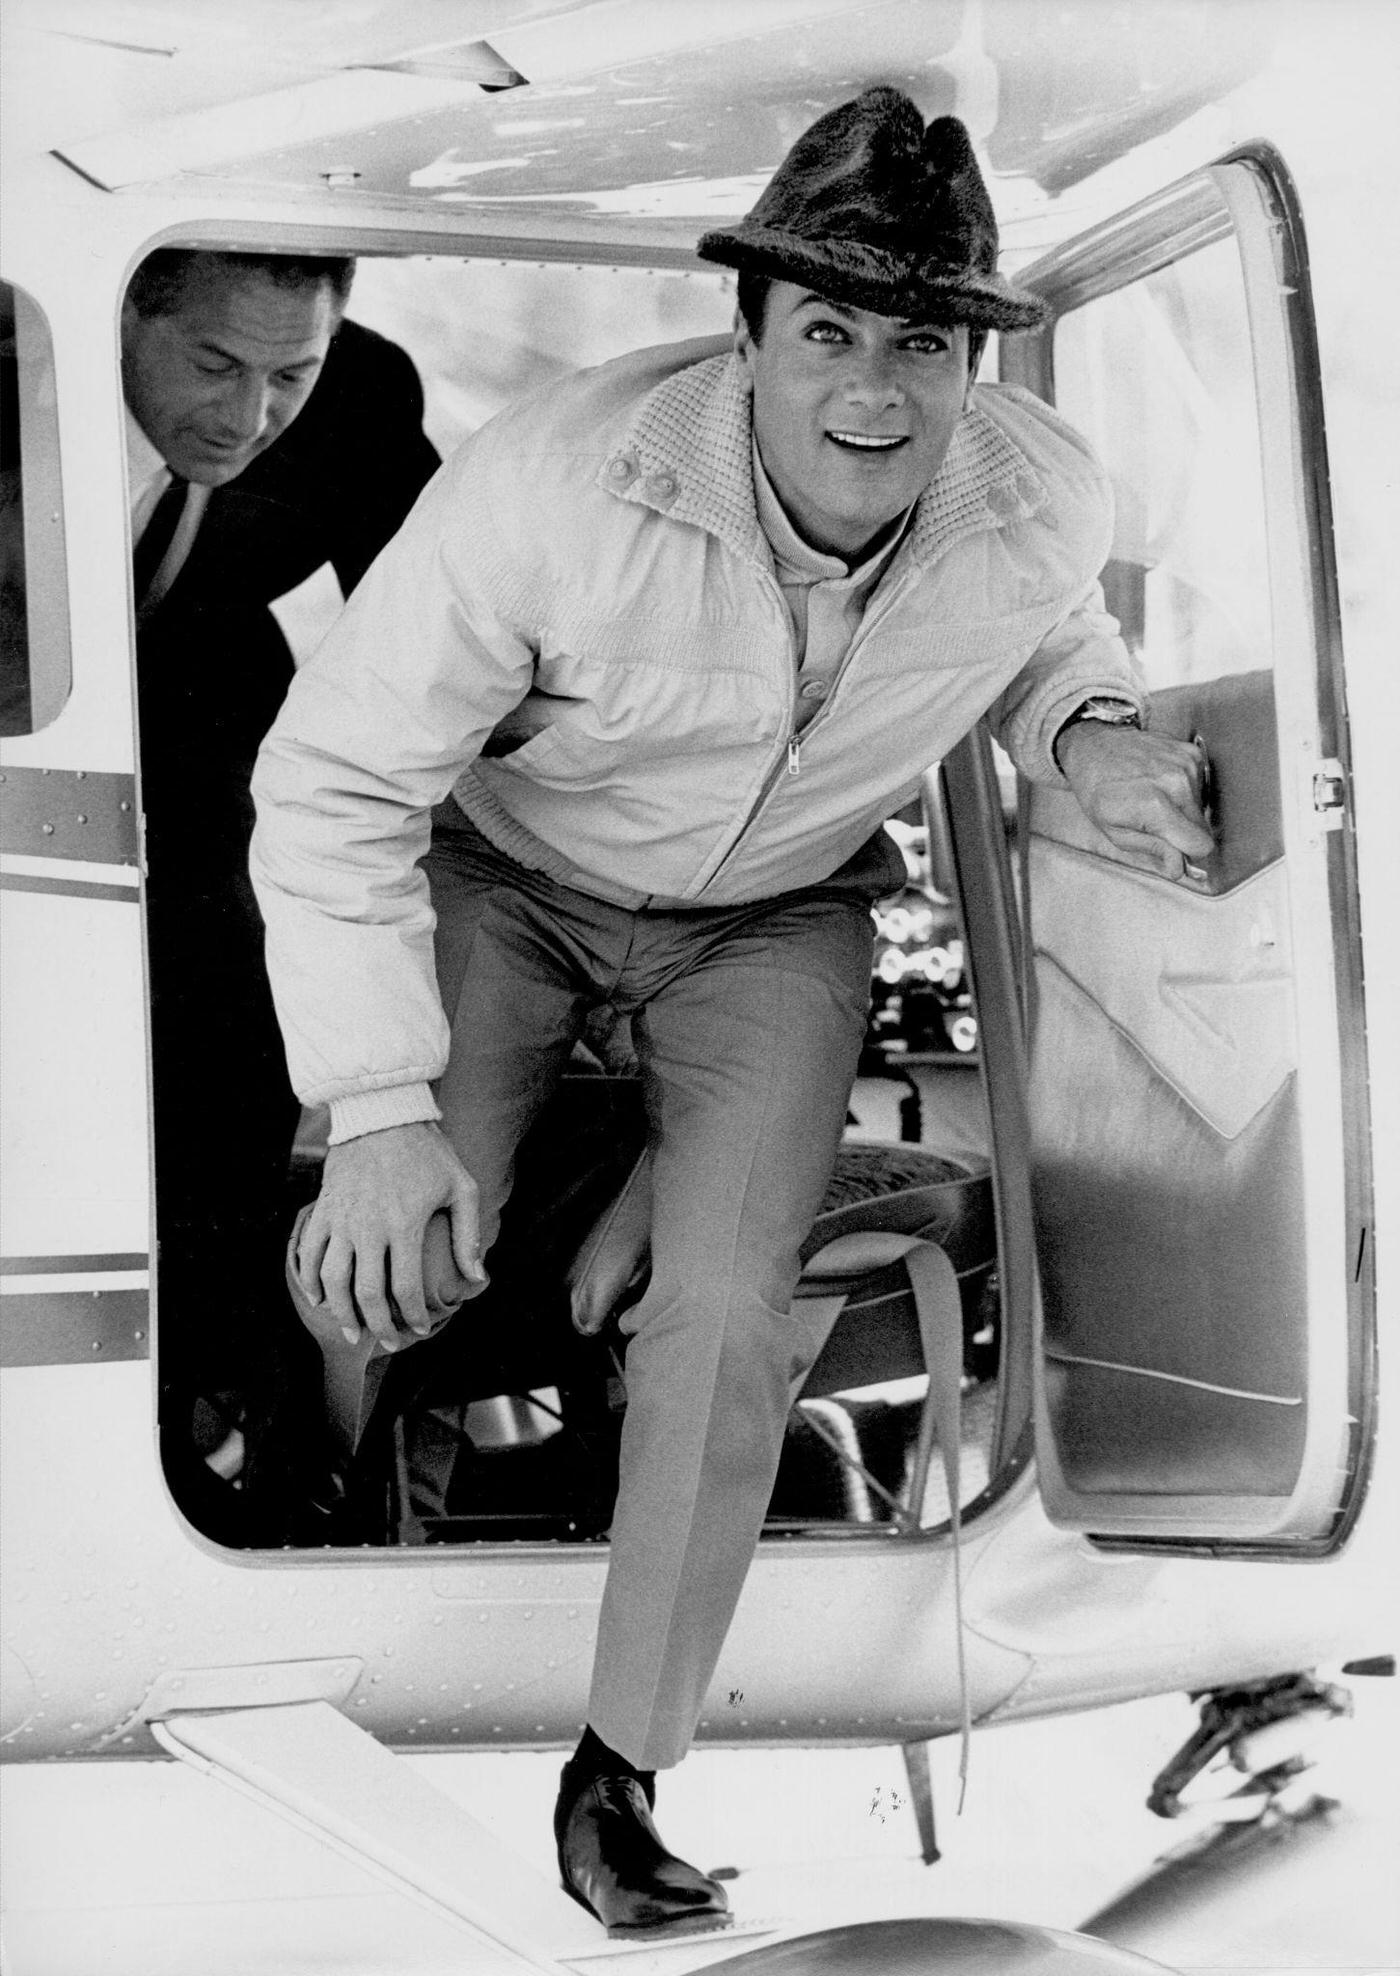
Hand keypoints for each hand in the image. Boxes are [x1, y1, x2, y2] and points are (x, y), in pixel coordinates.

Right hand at [294, 1122, 486, 1349]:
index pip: (405, 1288)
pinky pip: (309, 1252)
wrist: (383, 1114)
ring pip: (333, 1279)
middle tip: (388, 1342)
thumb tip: (477, 1278)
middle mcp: (368, 1227)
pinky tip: (318, 1298)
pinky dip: (310, 1279)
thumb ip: (468, 1235)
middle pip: (367, 1293)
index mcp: (404, 1225)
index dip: (411, 1317)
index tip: (419, 1330)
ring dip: (340, 1311)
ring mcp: (341, 1219)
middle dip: (378, 1325)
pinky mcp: (324, 1209)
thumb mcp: (461, 1187)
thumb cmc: (428, 1151)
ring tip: (351, 1330)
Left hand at [1057, 723, 1215, 879]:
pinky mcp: (1191, 752)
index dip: (1188, 854)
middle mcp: (1176, 782)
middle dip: (1183, 832)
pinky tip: (1160, 782)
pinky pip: (1200, 785)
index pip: (1200, 844)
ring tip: (1153, 797)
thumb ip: (1152, 850)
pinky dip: (1184, 789)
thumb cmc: (1098, 790)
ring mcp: (1186, 764)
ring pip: (1201, 807)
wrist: (1094, 747)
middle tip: (1155, 822)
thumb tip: (1178, 868)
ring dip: (1182, 809)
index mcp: (1155, 806)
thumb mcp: (1114, 832)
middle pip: (1202, 828)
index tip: (1175, 850)